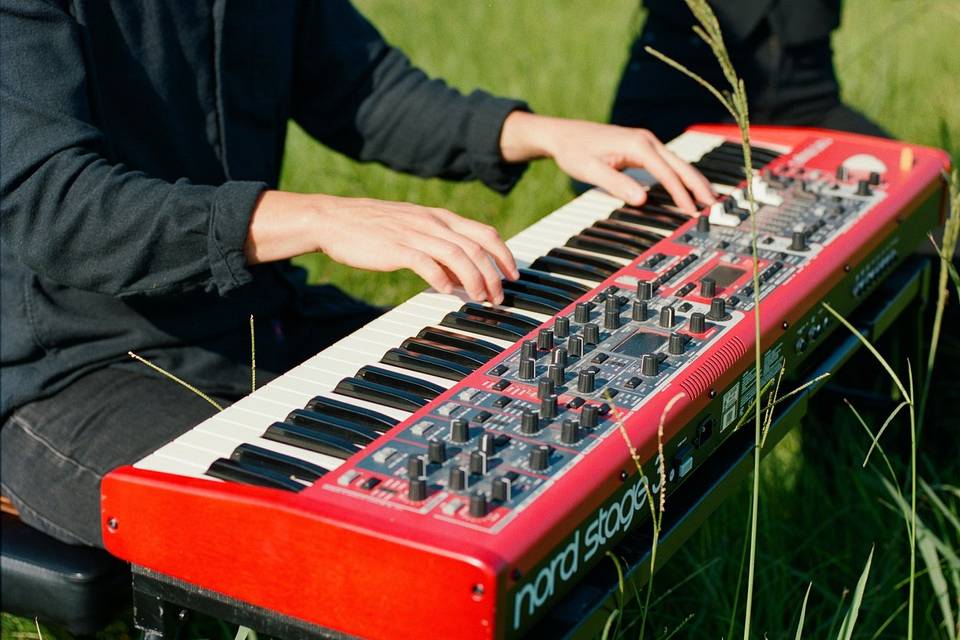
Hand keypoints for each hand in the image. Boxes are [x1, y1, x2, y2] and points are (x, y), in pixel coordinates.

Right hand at [245, 191, 518, 303]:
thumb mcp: (413, 230)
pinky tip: (446, 292)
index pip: (483, 232)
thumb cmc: (373, 228)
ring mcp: (414, 234)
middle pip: (476, 246)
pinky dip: (441, 278)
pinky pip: (426, 263)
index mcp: (438, 217)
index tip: (513, 274)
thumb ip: (438, 248)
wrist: (333, 219)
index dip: (503, 254)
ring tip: (480, 298)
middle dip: (494, 273)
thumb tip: (461, 274)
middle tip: (500, 295)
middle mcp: (431, 222)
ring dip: (474, 279)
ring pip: (458, 255)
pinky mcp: (396, 248)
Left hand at [500, 112, 715, 212]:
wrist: (562, 134)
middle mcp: (646, 140)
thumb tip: (642, 199)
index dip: (681, 194)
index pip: (666, 173)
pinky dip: (681, 176)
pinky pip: (668, 164)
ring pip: (677, 163)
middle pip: (680, 165)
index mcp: (637, 145)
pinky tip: (687, 188)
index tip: (691, 211)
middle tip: (714, 205)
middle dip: (698, 185)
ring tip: (708, 199)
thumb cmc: (574, 150)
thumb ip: (617, 184)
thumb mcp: (591, 170)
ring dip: (693, 181)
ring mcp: (646, 142)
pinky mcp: (642, 148)